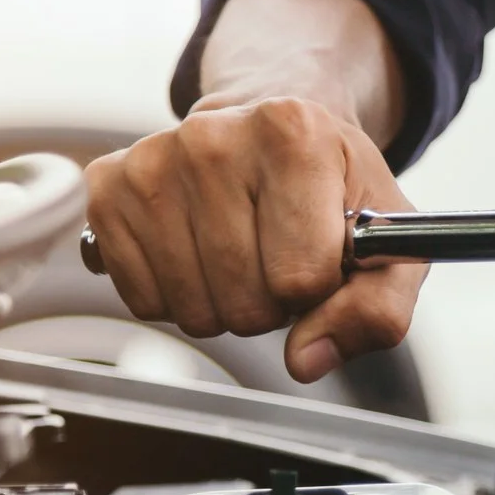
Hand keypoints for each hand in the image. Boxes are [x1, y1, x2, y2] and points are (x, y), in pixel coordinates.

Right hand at [86, 96, 425, 382]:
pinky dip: (179, 298)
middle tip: (279, 256)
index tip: (321, 255)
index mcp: (293, 134)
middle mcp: (212, 136)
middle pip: (246, 300)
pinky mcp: (107, 190)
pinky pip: (146, 302)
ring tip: (242, 252)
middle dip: (273, 302)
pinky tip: (198, 251)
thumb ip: (377, 311)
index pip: (302, 277)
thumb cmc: (332, 190)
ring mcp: (151, 161)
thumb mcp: (386, 242)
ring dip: (225, 304)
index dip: (320, 289)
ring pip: (194, 310)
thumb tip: (305, 361)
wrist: (272, 133)